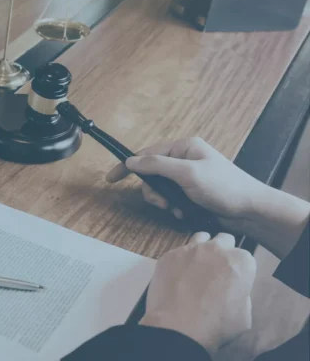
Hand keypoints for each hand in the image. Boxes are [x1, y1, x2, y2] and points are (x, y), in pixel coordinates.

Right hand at [106, 137, 263, 221]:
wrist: (249, 210)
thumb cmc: (223, 187)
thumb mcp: (188, 173)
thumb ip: (158, 165)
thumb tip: (131, 160)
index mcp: (184, 147)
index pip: (147, 153)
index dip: (128, 166)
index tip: (111, 179)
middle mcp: (183, 158)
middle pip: (151, 173)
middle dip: (154, 191)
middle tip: (164, 203)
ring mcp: (186, 176)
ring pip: (158, 188)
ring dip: (163, 201)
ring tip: (176, 210)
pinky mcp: (189, 192)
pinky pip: (169, 197)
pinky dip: (171, 206)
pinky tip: (182, 213)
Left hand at [140, 232, 256, 354]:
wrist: (177, 327)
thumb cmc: (216, 325)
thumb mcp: (244, 315)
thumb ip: (242, 295)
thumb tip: (233, 290)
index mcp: (241, 261)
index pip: (245, 257)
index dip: (239, 269)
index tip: (233, 280)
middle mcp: (216, 249)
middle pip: (224, 240)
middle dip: (222, 252)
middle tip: (215, 270)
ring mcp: (190, 249)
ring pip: (201, 238)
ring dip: (202, 248)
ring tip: (197, 266)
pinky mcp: (169, 255)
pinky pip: (178, 251)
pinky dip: (180, 260)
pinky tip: (177, 275)